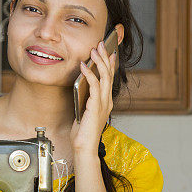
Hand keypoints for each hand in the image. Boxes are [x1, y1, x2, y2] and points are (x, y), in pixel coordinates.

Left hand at [70, 40, 116, 157]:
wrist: (84, 147)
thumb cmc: (82, 132)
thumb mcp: (84, 111)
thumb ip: (85, 98)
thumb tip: (80, 84)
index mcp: (106, 102)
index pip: (110, 79)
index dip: (110, 64)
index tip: (110, 51)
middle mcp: (107, 101)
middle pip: (109, 74)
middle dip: (105, 57)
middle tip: (100, 44)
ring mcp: (104, 103)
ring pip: (105, 77)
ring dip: (99, 61)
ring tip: (94, 50)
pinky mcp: (96, 106)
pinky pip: (95, 85)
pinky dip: (89, 74)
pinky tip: (84, 66)